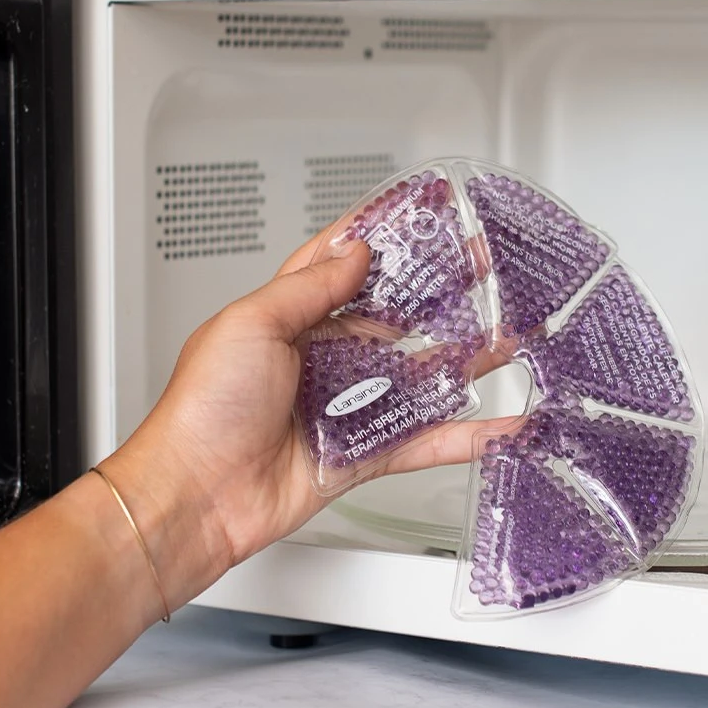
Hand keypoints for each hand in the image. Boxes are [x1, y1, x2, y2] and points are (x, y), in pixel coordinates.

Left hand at [101, 233, 506, 611]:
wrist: (197, 496)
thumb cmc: (205, 408)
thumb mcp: (251, 324)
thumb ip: (310, 288)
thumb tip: (355, 253)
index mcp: (292, 319)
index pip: (345, 266)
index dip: (384, 237)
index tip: (423, 212)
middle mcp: (324, 357)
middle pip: (397, 319)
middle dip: (440, 294)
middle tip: (483, 271)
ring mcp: (347, 404)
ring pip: (420, 376)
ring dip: (466, 359)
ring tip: (510, 336)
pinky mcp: (363, 451)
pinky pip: (422, 439)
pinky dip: (463, 435)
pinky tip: (499, 426)